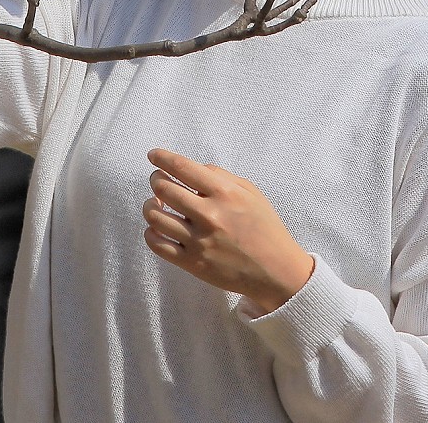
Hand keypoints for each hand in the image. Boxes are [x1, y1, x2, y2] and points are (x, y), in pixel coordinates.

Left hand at [143, 149, 314, 312]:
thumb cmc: (264, 227)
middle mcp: (209, 215)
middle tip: (158, 179)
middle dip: (156, 179)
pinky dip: (151, 231)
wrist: (276, 271)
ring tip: (156, 203)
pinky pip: (157, 244)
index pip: (183, 168)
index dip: (162, 158)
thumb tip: (194, 169)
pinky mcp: (193, 264)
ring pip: (155, 216)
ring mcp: (199, 241)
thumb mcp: (250, 192)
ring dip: (150, 205)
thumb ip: (221, 176)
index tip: (153, 155)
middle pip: (164, 189)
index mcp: (225, 193)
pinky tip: (158, 226)